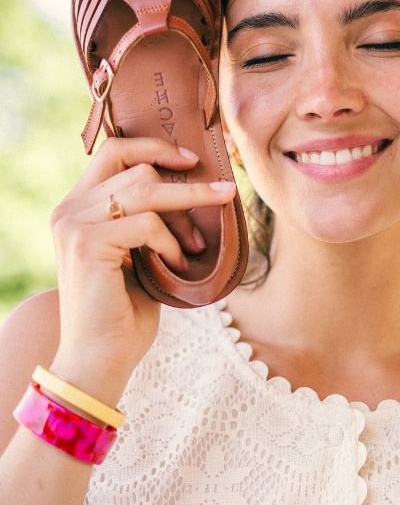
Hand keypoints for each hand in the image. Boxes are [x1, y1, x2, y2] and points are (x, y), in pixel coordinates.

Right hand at [50, 137, 237, 390]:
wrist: (101, 358)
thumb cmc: (124, 312)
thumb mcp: (138, 254)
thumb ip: (148, 220)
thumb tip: (194, 186)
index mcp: (78, 206)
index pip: (113, 150)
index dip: (154, 146)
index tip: (191, 159)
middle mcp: (69, 209)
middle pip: (138, 168)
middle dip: (187, 186)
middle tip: (224, 194)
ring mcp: (75, 224)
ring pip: (147, 190)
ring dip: (185, 215)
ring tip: (198, 248)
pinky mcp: (87, 243)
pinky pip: (147, 224)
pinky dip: (171, 245)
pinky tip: (177, 267)